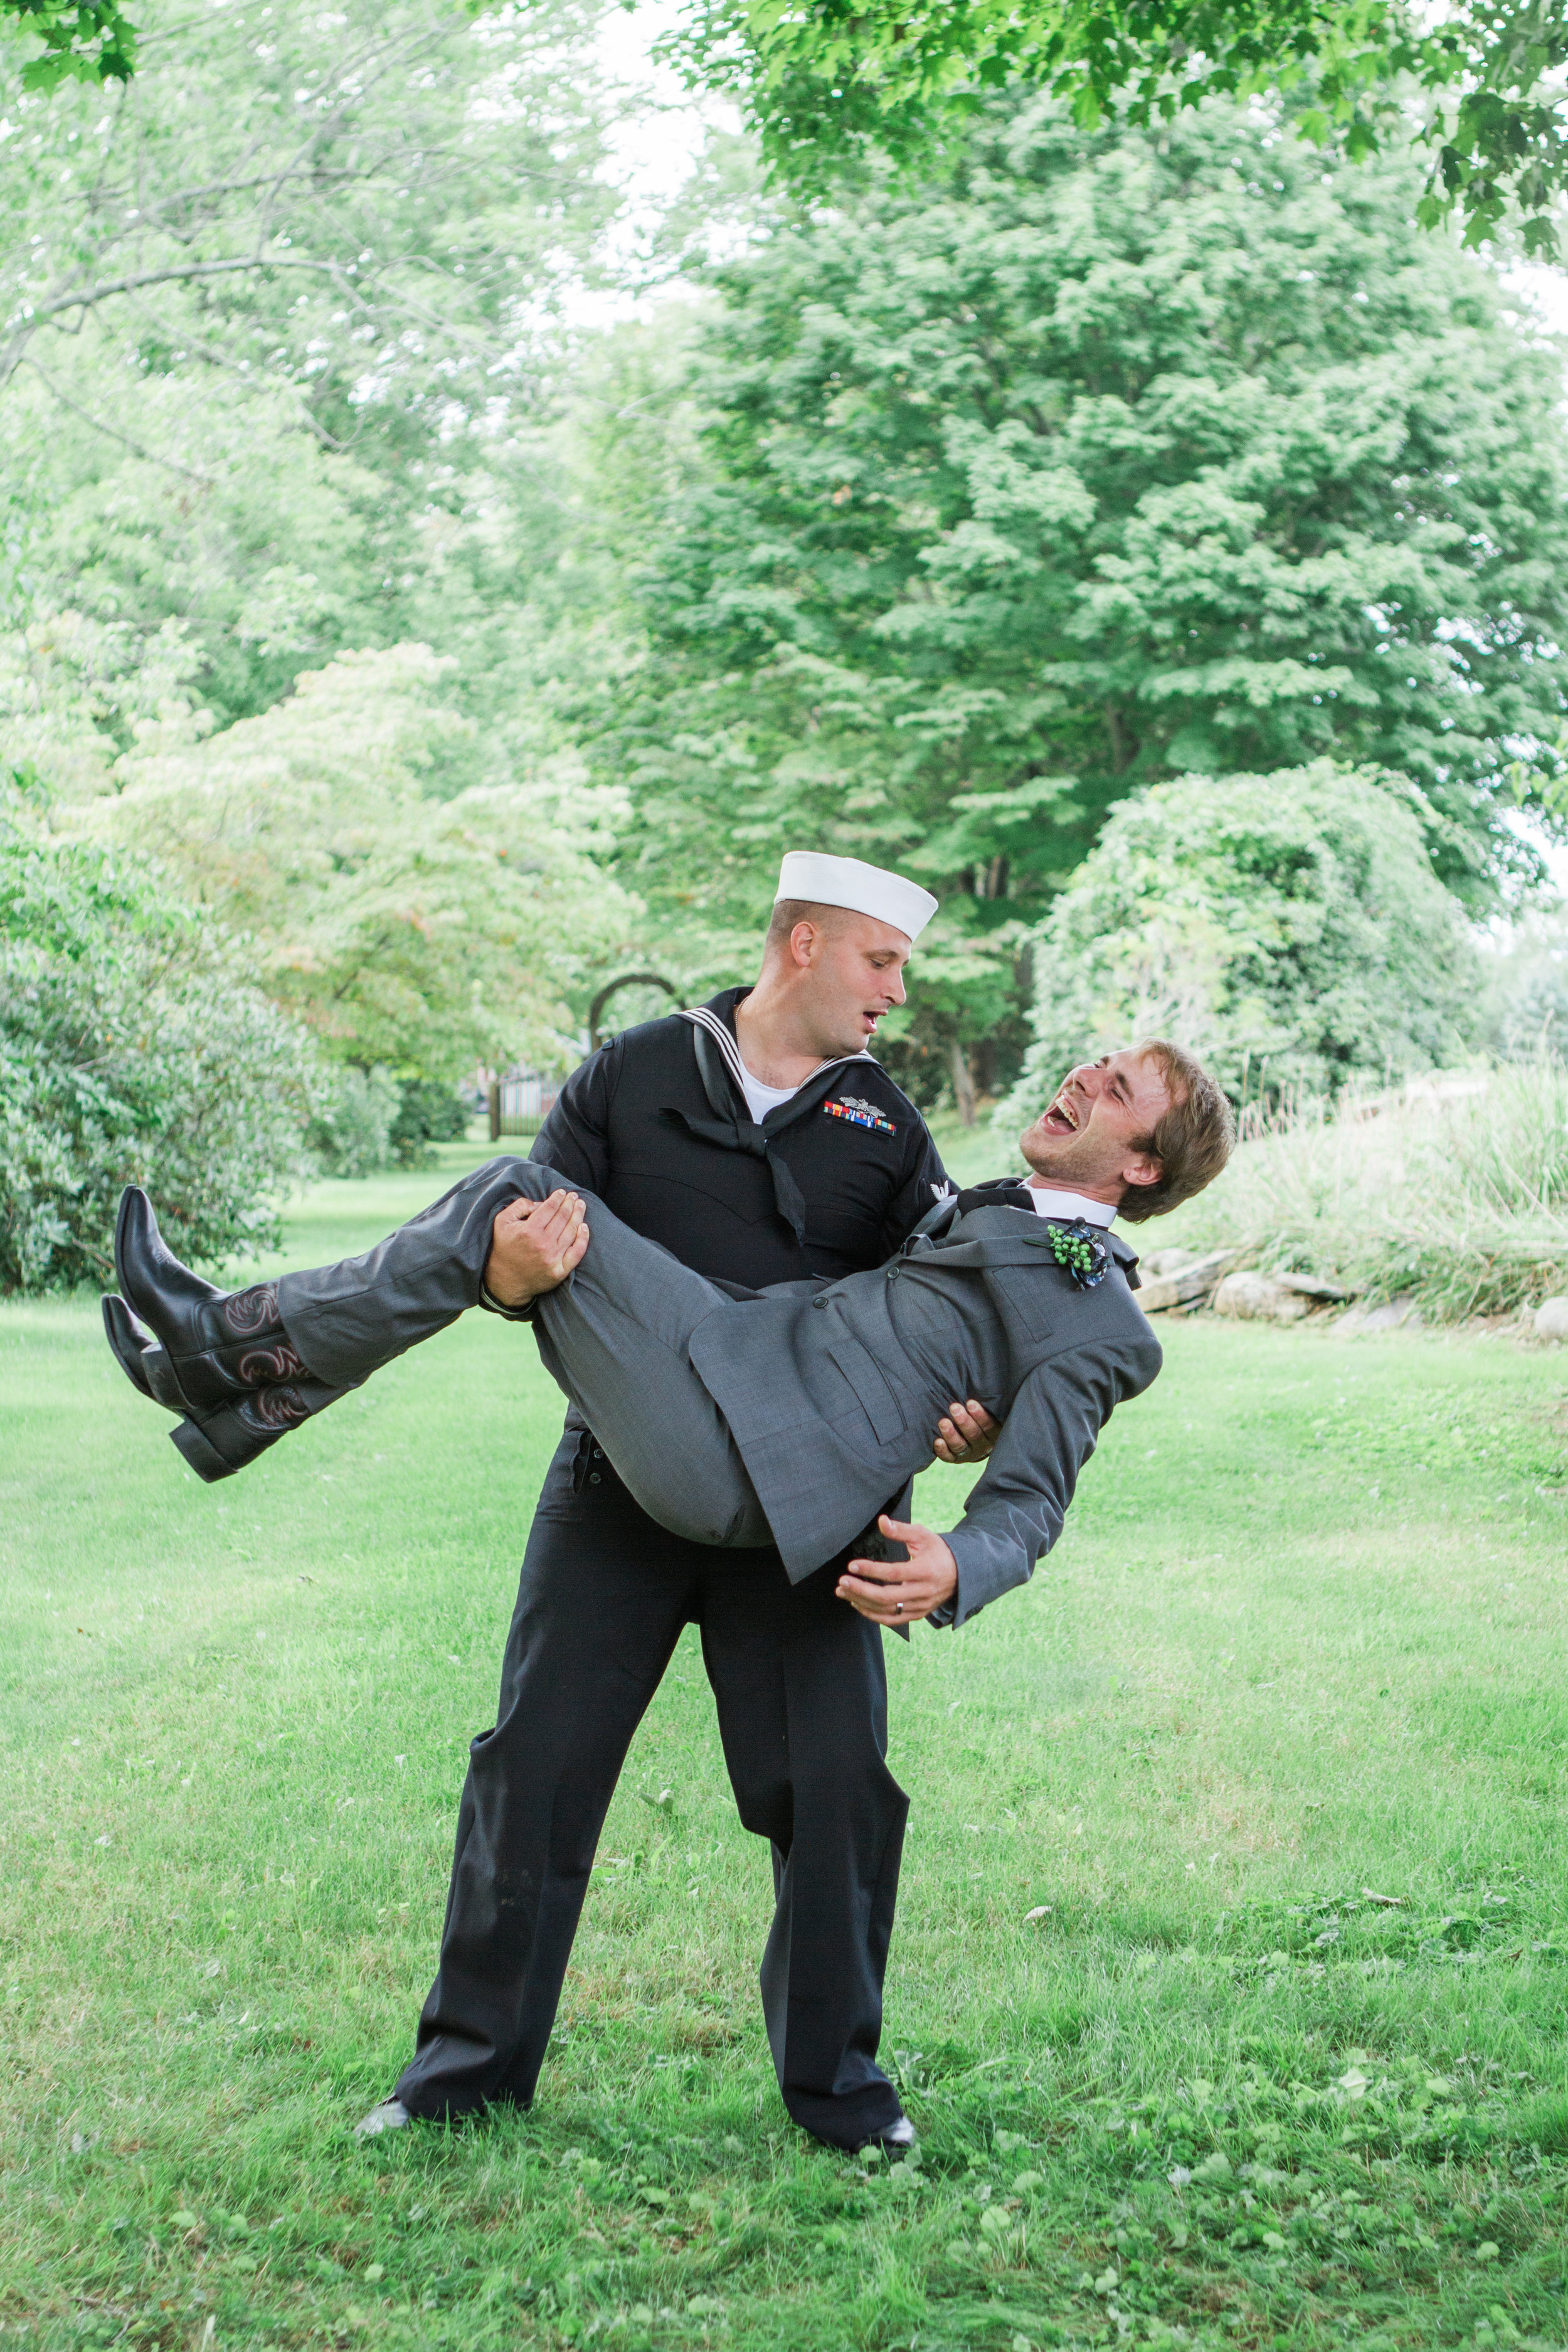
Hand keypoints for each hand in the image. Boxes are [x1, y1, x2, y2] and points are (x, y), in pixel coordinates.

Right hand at [484, 1190, 588, 1307]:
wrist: (506, 1280)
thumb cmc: (504, 1248)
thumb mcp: (502, 1222)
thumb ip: (519, 1206)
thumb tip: (540, 1203)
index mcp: (528, 1230)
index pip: (550, 1208)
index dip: (558, 1198)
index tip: (562, 1192)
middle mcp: (542, 1244)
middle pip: (563, 1217)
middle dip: (570, 1203)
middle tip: (574, 1196)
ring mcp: (552, 1259)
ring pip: (571, 1231)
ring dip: (578, 1215)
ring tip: (581, 1205)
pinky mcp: (559, 1271)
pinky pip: (577, 1252)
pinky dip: (583, 1238)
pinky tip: (584, 1227)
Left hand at [836, 1515, 957, 1625]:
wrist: (961, 1574)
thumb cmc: (938, 1551)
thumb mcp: (923, 1536)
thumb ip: (901, 1530)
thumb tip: (881, 1521)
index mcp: (926, 1571)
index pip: (894, 1573)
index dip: (872, 1570)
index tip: (852, 1565)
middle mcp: (923, 1592)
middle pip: (887, 1597)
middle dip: (861, 1590)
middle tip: (842, 1582)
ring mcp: (921, 1606)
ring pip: (887, 1610)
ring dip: (862, 1602)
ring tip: (843, 1592)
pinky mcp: (917, 1615)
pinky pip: (892, 1619)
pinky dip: (873, 1614)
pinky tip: (857, 1604)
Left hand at [931, 1398, 1000, 1464]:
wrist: (977, 1436)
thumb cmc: (980, 1414)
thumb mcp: (990, 1408)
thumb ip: (989, 1399)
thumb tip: (988, 1372)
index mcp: (995, 1432)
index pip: (990, 1425)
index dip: (981, 1415)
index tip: (970, 1402)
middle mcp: (983, 1445)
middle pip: (975, 1435)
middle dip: (964, 1421)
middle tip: (954, 1407)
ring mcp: (969, 1453)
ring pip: (961, 1446)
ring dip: (951, 1434)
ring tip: (943, 1421)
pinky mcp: (956, 1458)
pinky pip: (949, 1457)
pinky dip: (943, 1450)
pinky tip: (937, 1441)